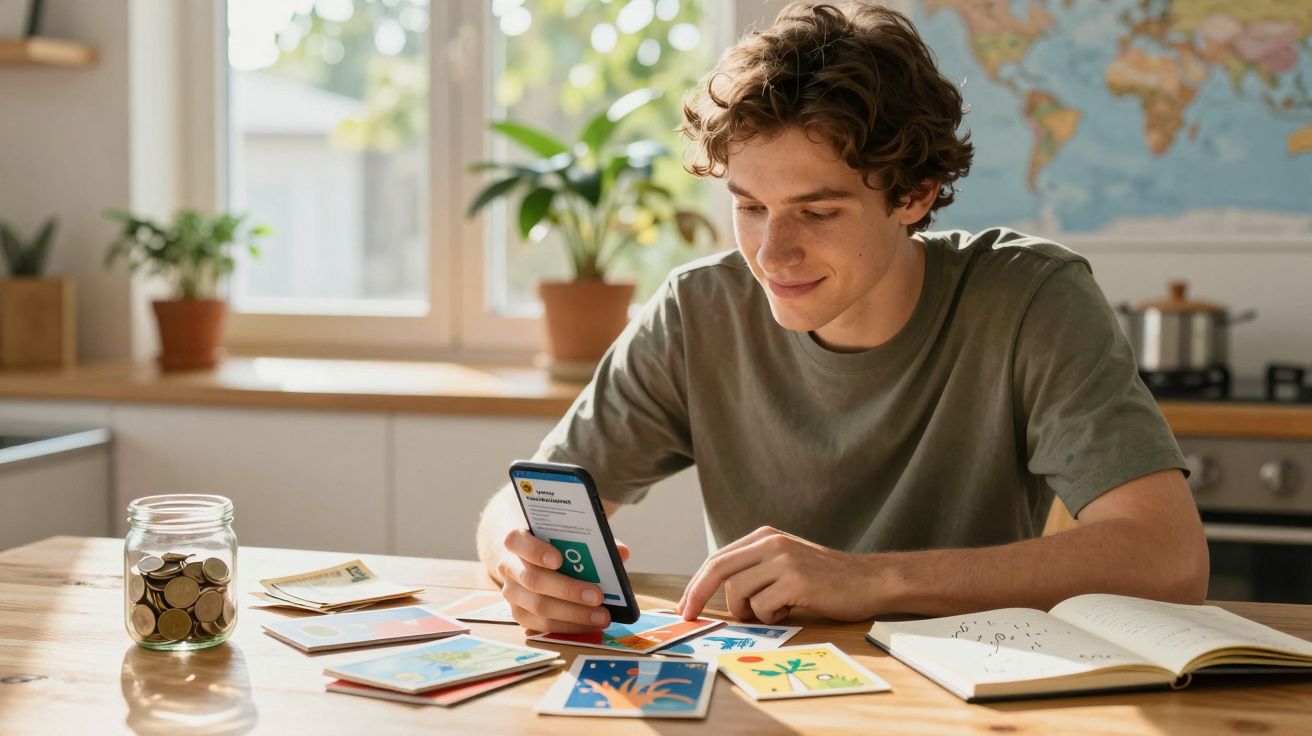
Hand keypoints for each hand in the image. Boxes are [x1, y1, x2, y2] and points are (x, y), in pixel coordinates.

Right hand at [497, 528, 630, 633]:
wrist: (528, 559)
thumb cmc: (553, 543)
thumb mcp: (567, 535)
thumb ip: (592, 541)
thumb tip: (621, 553)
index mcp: (516, 541)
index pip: (517, 542)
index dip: (536, 551)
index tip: (559, 559)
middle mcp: (508, 567)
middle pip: (533, 580)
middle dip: (568, 590)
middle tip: (598, 596)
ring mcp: (511, 593)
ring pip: (539, 607)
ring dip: (574, 614)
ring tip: (603, 616)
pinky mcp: (519, 615)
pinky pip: (543, 626)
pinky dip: (570, 626)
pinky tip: (592, 624)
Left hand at [676, 526, 878, 623]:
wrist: (869, 580)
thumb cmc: (826, 579)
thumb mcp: (785, 562)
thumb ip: (754, 568)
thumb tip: (712, 592)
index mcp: (765, 536)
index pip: (718, 559)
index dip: (695, 584)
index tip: (684, 606)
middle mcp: (771, 543)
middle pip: (718, 570)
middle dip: (697, 596)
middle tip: (688, 618)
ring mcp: (784, 561)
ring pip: (740, 593)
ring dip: (751, 613)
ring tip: (775, 611)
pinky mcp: (796, 581)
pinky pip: (764, 608)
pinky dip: (772, 618)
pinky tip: (791, 610)